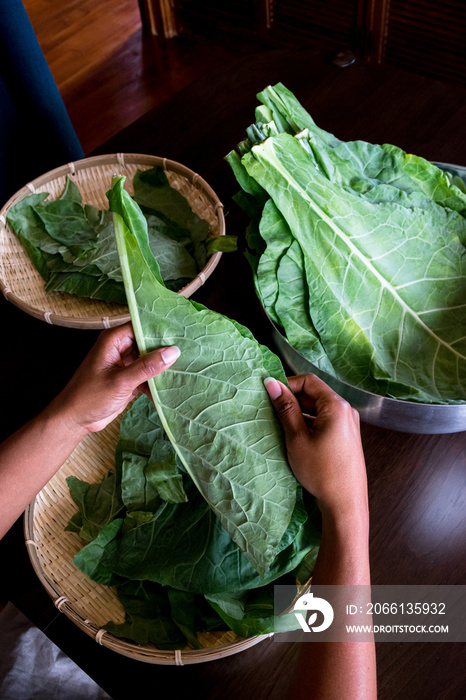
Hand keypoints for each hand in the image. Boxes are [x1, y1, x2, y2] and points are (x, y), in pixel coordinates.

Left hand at [49, 322, 179, 435]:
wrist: (74, 421)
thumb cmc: (89, 397)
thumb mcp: (121, 381)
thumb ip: (147, 366)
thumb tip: (173, 351)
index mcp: (113, 340)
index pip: (140, 325)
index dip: (160, 328)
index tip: (182, 331)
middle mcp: (120, 348)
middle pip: (148, 342)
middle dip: (165, 348)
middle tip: (191, 349)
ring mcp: (125, 364)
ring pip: (150, 360)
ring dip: (163, 367)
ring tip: (187, 368)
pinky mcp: (128, 379)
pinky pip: (147, 375)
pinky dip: (157, 381)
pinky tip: (171, 387)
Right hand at [264, 374, 367, 517]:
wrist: (345, 504)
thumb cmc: (321, 472)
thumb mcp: (297, 439)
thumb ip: (286, 409)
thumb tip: (272, 384)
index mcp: (336, 406)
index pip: (309, 381)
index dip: (287, 384)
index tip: (270, 395)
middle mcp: (346, 411)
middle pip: (314, 394)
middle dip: (292, 400)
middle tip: (271, 412)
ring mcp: (348, 424)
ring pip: (318, 409)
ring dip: (299, 414)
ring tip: (281, 427)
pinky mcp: (346, 437)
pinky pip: (324, 421)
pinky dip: (309, 424)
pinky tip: (295, 438)